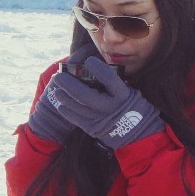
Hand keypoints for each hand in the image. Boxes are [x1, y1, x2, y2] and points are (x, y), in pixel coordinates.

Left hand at [25, 55, 164, 149]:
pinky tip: (61, 104)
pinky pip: (77, 120)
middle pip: (86, 95)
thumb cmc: (133, 107)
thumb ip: (115, 83)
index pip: (109, 79)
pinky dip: (68, 112)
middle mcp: (111, 107)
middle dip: (69, 84)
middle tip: (59, 75)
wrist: (138, 135)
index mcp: (123, 95)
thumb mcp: (130, 92)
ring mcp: (102, 120)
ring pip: (78, 107)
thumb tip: (95, 68)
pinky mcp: (94, 130)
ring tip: (56, 88)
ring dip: (65, 97)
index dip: (98, 68)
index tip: (88, 60)